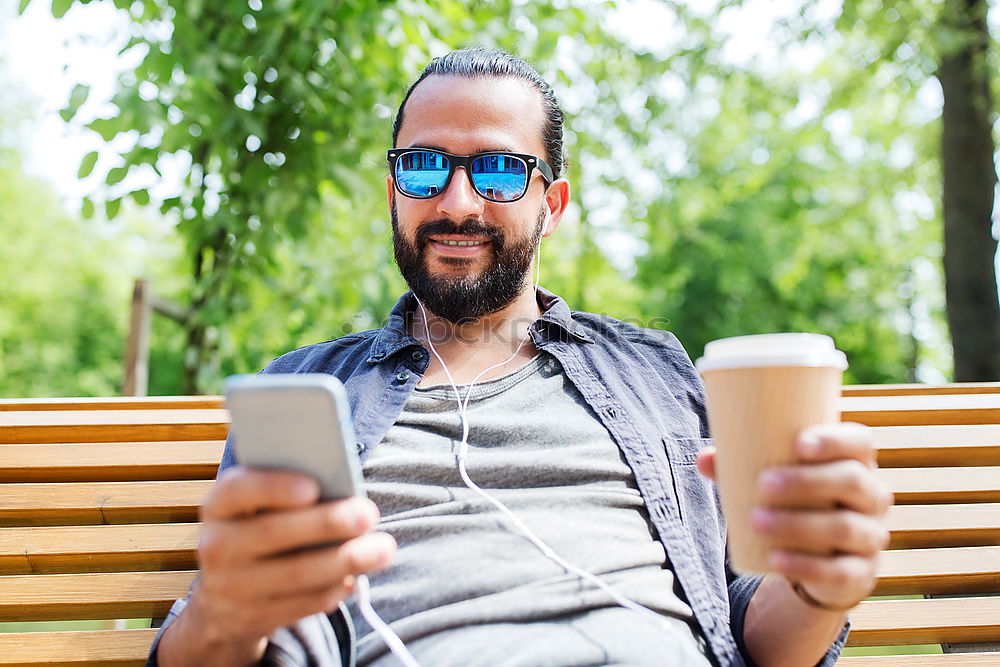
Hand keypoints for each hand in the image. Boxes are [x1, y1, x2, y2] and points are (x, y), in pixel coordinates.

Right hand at [187, 466, 395, 651]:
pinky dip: (334, 589)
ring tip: (383, 548)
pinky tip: (356, 576)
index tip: (313, 487)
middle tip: (369, 514)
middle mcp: (217, 546)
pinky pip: (303, 603)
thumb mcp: (261, 506)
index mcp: (219, 506)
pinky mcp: (255, 617)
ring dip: (345, 560)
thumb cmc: (261, 528)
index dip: (274, 487)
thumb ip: (292, 492)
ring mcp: (232, 587)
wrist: (225, 596)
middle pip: (274, 533)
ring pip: (295, 574)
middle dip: (327, 523)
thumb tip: (343, 489)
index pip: (238, 490)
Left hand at [697, 423, 892, 609]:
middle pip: (853, 481)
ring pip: (845, 527)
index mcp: (856, 463)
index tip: (799, 442)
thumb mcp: (774, 482)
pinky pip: (840, 571)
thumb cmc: (795, 502)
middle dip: (807, 481)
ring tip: (755, 520)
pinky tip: (776, 559)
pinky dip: (805, 565)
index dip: (835, 439)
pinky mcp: (860, 573)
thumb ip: (739, 467)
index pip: (859, 442)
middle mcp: (872, 496)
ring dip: (798, 523)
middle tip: (763, 484)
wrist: (818, 559)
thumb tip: (703, 459)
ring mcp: (871, 536)